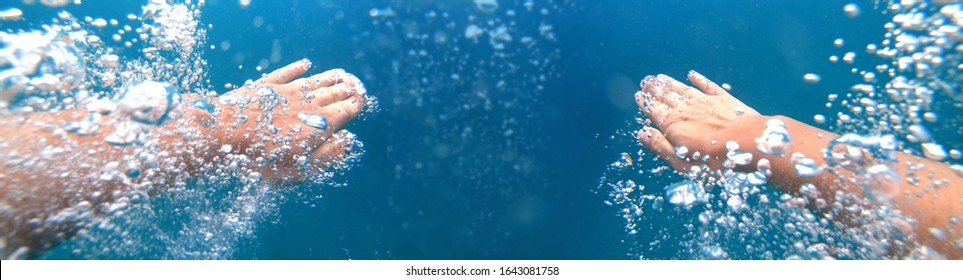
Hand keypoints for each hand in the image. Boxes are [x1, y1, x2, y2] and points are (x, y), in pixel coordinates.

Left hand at [183, 60, 367, 183]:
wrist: (222, 135)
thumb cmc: (261, 159)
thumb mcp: (300, 169)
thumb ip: (328, 155)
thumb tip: (349, 140)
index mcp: (320, 124)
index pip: (346, 110)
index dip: (357, 104)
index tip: (364, 100)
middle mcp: (307, 103)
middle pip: (333, 93)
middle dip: (348, 89)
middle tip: (356, 85)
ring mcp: (285, 92)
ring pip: (314, 81)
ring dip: (330, 77)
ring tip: (341, 73)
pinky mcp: (264, 86)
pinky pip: (286, 73)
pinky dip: (298, 68)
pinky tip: (305, 64)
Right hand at [635, 71, 759, 170]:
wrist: (747, 144)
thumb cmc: (712, 159)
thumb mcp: (680, 161)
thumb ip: (660, 146)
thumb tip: (642, 133)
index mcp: (672, 125)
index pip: (654, 110)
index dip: (645, 103)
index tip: (638, 95)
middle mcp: (685, 109)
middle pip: (666, 96)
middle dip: (654, 89)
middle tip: (645, 81)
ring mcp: (705, 102)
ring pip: (683, 89)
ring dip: (670, 83)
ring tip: (660, 77)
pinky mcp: (724, 100)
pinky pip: (708, 86)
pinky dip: (699, 80)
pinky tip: (692, 75)